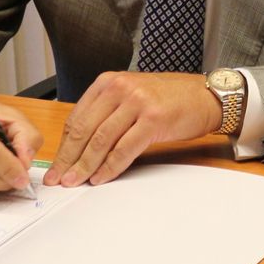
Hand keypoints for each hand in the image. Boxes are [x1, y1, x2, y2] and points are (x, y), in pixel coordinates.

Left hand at [44, 72, 220, 186]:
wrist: (207, 96)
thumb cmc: (171, 99)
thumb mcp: (132, 96)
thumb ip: (108, 112)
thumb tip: (80, 145)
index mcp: (109, 81)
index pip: (77, 117)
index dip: (64, 145)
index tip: (56, 165)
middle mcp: (120, 88)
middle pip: (84, 130)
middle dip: (68, 159)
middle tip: (58, 179)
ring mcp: (137, 102)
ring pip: (100, 141)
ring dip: (85, 166)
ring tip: (75, 182)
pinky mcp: (153, 119)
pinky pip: (124, 149)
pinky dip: (110, 167)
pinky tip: (100, 178)